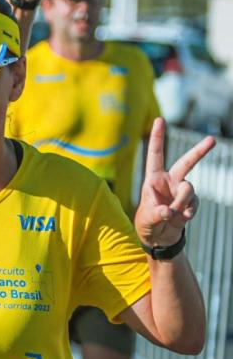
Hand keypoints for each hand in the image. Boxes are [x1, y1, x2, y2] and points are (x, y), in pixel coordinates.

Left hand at [135, 118, 215, 246]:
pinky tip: (180, 219)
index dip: (157, 137)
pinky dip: (187, 212)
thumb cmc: (146, 223)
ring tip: (171, 215)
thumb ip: (157, 213)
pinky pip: (194, 204)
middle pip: (187, 163)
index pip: (156, 155)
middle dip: (200, 151)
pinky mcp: (190, 204)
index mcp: (153, 178)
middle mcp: (169, 181)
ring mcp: (181, 192)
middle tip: (212, 140)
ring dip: (181, 202)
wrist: (158, 238)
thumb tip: (169, 211)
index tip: (159, 119)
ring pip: (189, 189)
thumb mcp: (146, 218)